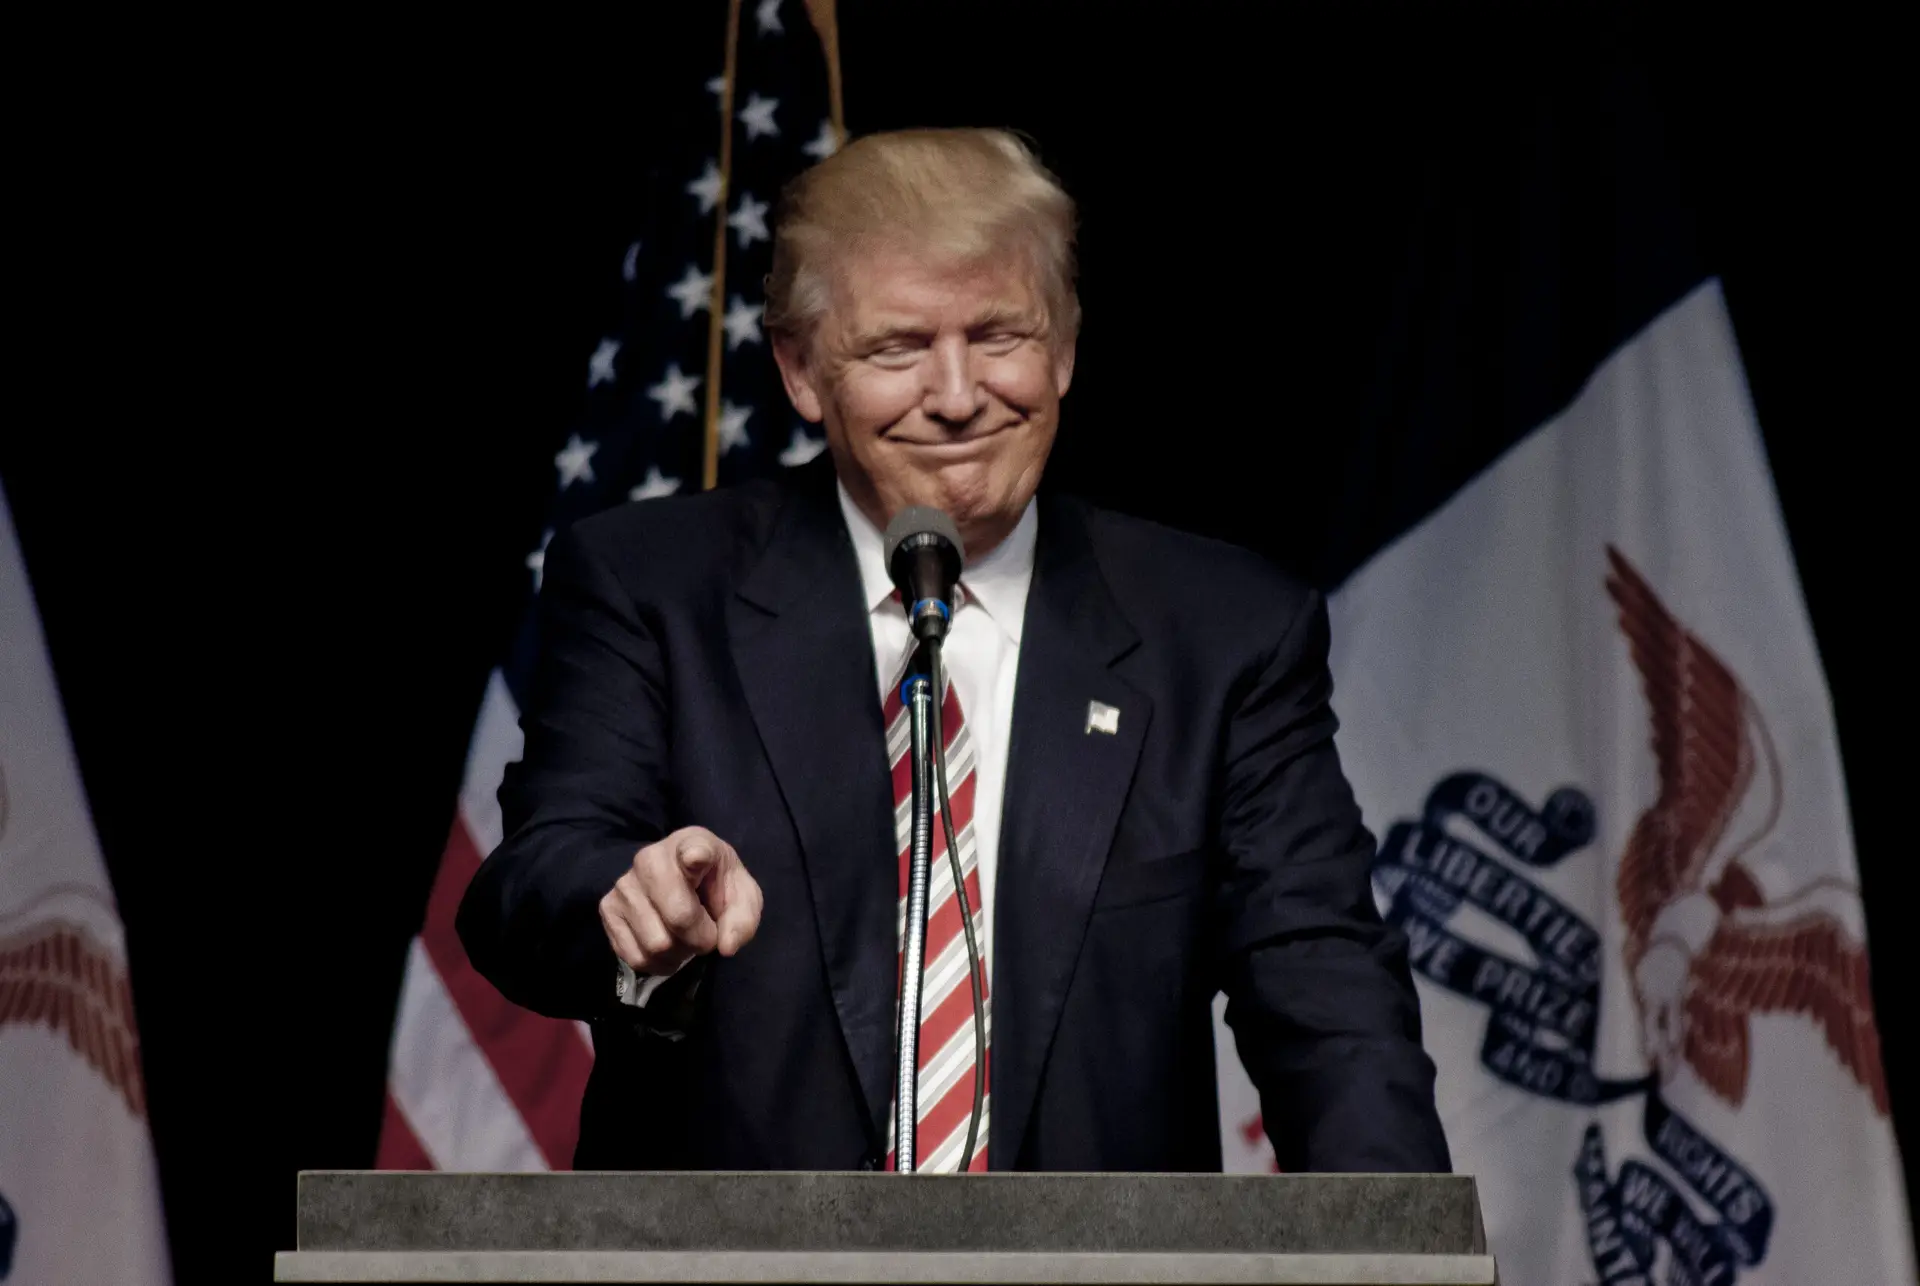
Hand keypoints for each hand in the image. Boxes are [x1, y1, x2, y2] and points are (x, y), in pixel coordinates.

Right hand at [598, 826, 763, 975]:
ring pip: (657, 944)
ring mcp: (624, 885)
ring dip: (679, 953)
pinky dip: (658, 963)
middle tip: (705, 933)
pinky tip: (667, 947)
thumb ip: (742, 919)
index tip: (696, 858)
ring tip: (684, 937)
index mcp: (692, 843)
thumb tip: (725, 946)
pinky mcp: (607, 910)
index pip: (692, 848)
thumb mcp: (741, 896)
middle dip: (701, 938)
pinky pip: (636, 957)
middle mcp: (649, 859)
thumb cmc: (714, 885)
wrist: (678, 882)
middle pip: (679, 916)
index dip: (695, 856)